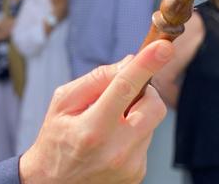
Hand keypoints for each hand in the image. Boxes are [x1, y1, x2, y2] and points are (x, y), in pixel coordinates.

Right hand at [19, 40, 172, 183]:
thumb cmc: (55, 138)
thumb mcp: (62, 102)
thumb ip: (95, 80)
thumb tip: (129, 62)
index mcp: (92, 129)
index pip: (125, 88)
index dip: (146, 64)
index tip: (163, 47)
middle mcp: (116, 151)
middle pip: (153, 106)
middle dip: (145, 91)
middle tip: (124, 91)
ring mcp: (131, 166)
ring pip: (151, 121)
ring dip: (135, 114)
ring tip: (106, 124)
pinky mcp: (138, 174)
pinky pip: (146, 139)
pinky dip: (133, 132)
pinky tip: (110, 141)